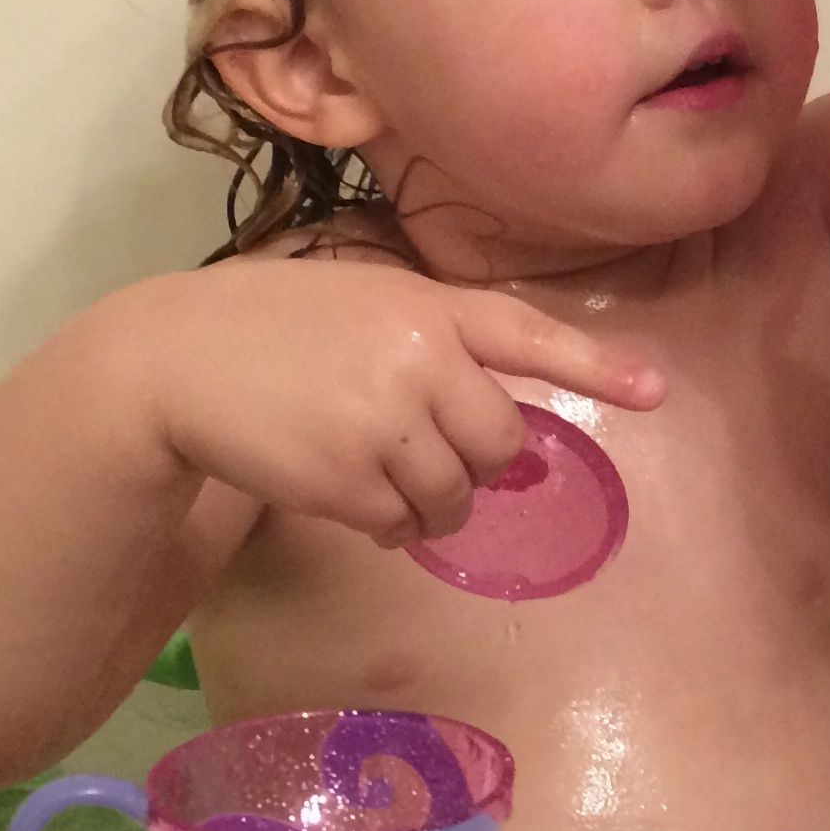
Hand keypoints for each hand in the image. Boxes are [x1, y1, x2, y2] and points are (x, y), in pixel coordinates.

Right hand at [128, 257, 662, 548]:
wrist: (173, 360)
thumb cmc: (270, 329)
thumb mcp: (360, 303)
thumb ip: (430, 344)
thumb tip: (495, 440)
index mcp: (426, 305)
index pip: (527, 334)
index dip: (595, 365)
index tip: (656, 391)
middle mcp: (420, 358)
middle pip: (501, 443)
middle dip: (471, 462)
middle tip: (415, 448)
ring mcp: (387, 420)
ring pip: (456, 495)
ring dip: (426, 501)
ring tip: (368, 467)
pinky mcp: (350, 480)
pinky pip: (404, 528)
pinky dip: (384, 525)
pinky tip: (337, 488)